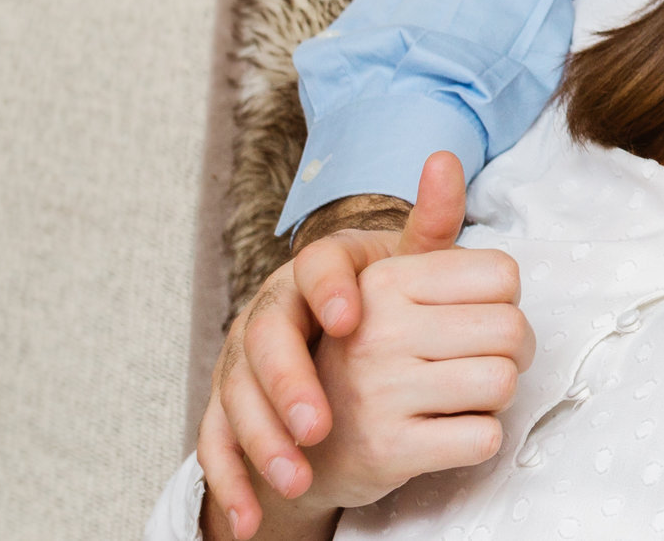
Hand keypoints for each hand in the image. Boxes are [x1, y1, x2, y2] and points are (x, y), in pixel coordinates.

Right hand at [198, 154, 501, 536]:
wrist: (320, 358)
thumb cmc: (374, 312)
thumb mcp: (402, 266)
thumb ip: (431, 227)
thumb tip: (448, 159)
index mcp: (315, 272)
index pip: (314, 268)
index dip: (330, 291)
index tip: (354, 321)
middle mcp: (270, 315)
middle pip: (266, 344)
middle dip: (289, 386)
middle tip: (318, 423)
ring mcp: (242, 370)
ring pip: (235, 401)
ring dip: (262, 442)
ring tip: (295, 473)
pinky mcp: (232, 419)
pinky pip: (216, 451)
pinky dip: (230, 486)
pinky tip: (248, 514)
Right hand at [294, 214, 534, 510]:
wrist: (304, 446)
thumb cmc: (368, 352)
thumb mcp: (392, 280)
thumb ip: (429, 222)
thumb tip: (443, 157)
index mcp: (381, 281)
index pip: (503, 274)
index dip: (506, 301)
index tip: (480, 317)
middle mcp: (375, 330)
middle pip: (511, 330)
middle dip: (513, 353)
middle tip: (487, 362)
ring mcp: (377, 393)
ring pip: (502, 383)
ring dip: (496, 397)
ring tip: (463, 396)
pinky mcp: (386, 451)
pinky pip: (484, 438)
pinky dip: (480, 439)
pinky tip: (447, 434)